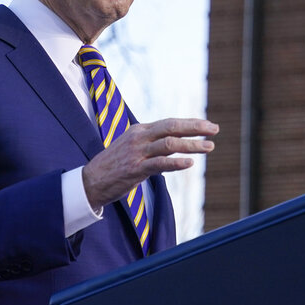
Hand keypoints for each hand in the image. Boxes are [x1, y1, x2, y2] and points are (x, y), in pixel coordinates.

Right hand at [81, 118, 217, 208]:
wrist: (90, 181)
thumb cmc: (114, 165)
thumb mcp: (132, 147)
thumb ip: (151, 143)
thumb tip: (174, 143)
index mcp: (140, 130)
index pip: (170, 122)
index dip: (191, 124)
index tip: (208, 126)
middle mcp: (139, 138)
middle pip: (172, 127)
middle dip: (196, 128)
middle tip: (214, 130)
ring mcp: (137, 153)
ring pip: (169, 144)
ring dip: (192, 145)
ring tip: (209, 147)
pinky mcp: (135, 169)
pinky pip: (159, 164)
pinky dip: (176, 163)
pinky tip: (190, 163)